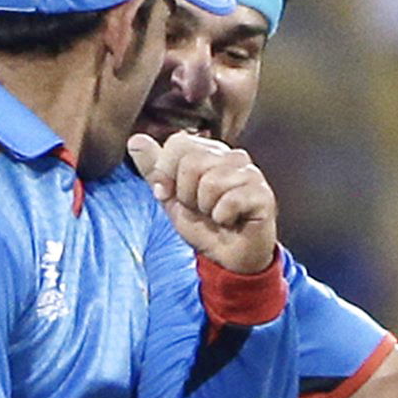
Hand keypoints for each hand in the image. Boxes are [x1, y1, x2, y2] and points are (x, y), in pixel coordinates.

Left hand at [127, 131, 276, 274]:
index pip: (178, 143)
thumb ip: (154, 170)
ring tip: (216, 215)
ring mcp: (250, 172)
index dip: (167, 174)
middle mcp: (232, 155)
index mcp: (209, 151)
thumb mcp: (171, 199)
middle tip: (201, 209)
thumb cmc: (204, 226)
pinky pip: (228, 202)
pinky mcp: (262, 194)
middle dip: (187, 196)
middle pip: (192, 163)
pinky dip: (223, 218)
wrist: (228, 257)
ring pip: (210, 183)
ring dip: (206, 209)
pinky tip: (230, 221)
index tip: (174, 196)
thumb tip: (135, 140)